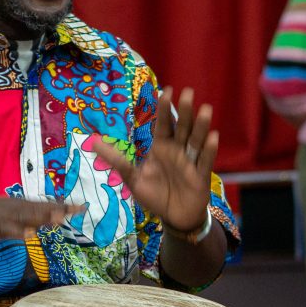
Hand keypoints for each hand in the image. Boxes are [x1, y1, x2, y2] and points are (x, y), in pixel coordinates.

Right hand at [0, 195, 83, 245]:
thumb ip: (17, 224)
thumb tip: (36, 228)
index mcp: (12, 206)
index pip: (40, 205)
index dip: (60, 206)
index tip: (81, 207)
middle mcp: (8, 208)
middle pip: (36, 208)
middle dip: (56, 209)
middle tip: (77, 210)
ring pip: (23, 216)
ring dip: (41, 216)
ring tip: (60, 218)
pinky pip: (2, 229)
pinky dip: (15, 231)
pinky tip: (27, 234)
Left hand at [91, 86, 215, 232]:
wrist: (173, 217)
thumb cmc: (155, 194)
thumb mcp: (132, 178)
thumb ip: (116, 159)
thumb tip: (92, 143)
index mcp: (162, 147)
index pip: (164, 124)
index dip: (164, 108)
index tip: (166, 90)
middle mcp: (178, 150)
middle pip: (182, 127)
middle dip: (185, 111)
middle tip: (188, 92)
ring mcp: (190, 162)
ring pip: (196, 140)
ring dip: (200, 126)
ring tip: (205, 109)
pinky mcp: (200, 176)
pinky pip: (205, 161)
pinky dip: (209, 150)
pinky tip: (213, 137)